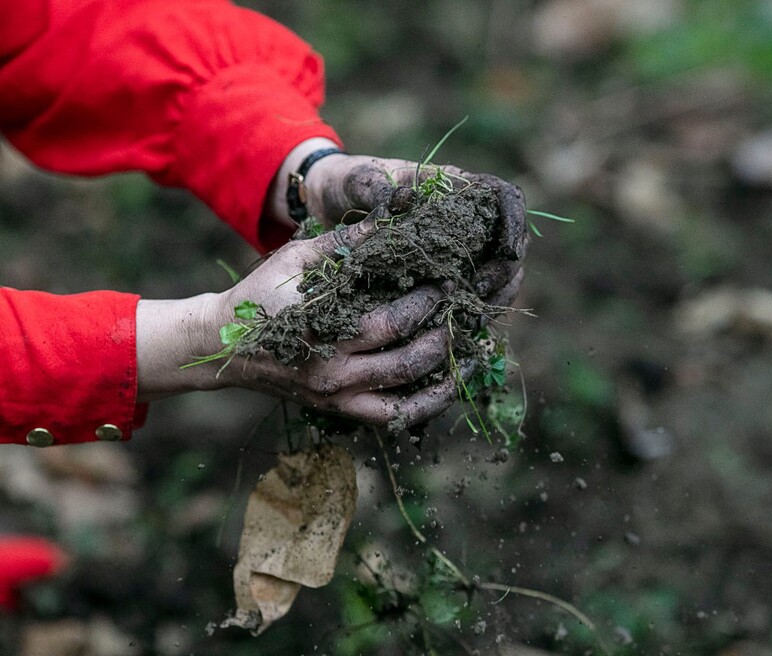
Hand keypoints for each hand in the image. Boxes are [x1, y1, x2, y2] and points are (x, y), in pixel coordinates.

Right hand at [136, 215, 469, 426]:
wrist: (223, 347)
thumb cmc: (261, 295)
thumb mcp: (296, 260)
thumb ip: (344, 244)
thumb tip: (392, 222)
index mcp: (324, 334)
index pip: (393, 323)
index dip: (428, 302)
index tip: (449, 280)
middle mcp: (335, 374)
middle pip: (407, 361)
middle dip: (444, 334)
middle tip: (463, 310)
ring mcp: (338, 399)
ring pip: (407, 399)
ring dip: (447, 377)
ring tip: (474, 353)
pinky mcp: (340, 411)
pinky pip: (392, 418)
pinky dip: (425, 406)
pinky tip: (448, 387)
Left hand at [268, 138, 527, 307]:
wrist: (326, 199)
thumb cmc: (345, 181)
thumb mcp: (357, 180)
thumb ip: (377, 188)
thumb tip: (396, 204)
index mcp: (453, 186)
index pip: (504, 198)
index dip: (514, 224)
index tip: (509, 251)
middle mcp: (463, 217)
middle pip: (508, 244)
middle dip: (503, 272)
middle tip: (477, 293)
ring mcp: (456, 247)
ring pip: (496, 274)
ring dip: (494, 297)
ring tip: (473, 317)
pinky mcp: (442, 273)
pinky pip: (470, 294)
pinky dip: (471, 311)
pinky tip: (461, 328)